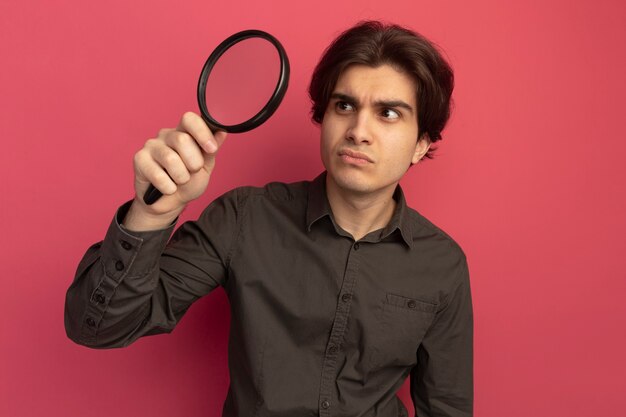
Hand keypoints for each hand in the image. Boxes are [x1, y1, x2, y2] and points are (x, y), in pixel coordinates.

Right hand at [124, 112, 226, 229]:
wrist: (171, 203)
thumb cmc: (188, 182)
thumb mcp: (205, 167)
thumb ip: (211, 150)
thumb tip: (222, 131)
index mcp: (184, 132)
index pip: (190, 119)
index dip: (202, 132)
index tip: (211, 149)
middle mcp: (166, 135)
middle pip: (182, 139)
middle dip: (194, 162)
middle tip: (192, 171)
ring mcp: (151, 146)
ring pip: (171, 159)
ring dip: (181, 177)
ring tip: (180, 181)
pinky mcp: (139, 160)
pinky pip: (158, 175)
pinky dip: (168, 187)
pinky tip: (168, 188)